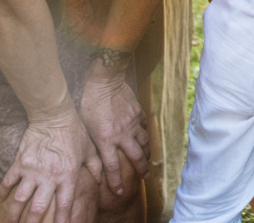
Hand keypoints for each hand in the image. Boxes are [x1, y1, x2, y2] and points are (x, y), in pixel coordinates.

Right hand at [0, 101, 100, 222]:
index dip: (61, 220)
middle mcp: (49, 177)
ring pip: (20, 200)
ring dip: (14, 215)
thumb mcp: (89, 148)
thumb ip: (95, 166)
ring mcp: (32, 171)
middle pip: (38, 208)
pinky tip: (1, 201)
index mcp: (68, 175)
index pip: (64, 204)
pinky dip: (2, 193)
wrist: (54, 115)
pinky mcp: (20, 163)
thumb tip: (102, 181)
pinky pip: (8, 182)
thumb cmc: (75, 131)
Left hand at [77, 71, 147, 198]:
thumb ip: (94, 142)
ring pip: (144, 141)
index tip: (120, 192)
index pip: (113, 166)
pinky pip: (144, 125)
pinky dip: (144, 132)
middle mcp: (122, 134)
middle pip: (136, 156)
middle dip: (141, 169)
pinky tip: (144, 135)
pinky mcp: (138, 112)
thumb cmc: (89, 103)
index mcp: (107, 140)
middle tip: (145, 177)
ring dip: (146, 152)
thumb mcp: (86, 127)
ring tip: (148, 159)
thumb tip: (97, 155)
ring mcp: (133, 122)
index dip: (116, 181)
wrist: (105, 81)